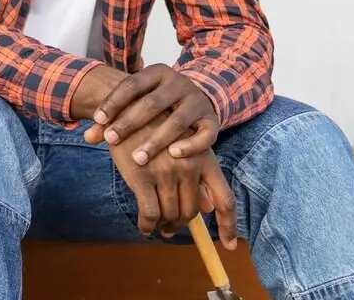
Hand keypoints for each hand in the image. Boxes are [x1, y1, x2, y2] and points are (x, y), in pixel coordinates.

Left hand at [84, 64, 218, 164]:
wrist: (197, 97)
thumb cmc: (157, 102)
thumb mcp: (137, 101)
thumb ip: (113, 118)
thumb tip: (86, 138)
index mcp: (157, 73)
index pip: (131, 85)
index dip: (113, 102)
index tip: (97, 120)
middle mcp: (179, 83)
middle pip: (151, 103)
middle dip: (129, 123)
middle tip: (111, 139)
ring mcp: (197, 101)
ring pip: (177, 121)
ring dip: (156, 140)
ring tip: (137, 158)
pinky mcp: (213, 120)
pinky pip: (205, 135)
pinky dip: (190, 145)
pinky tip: (174, 155)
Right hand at [110, 114, 238, 247]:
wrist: (123, 107)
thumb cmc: (153, 128)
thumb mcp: (181, 146)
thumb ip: (197, 177)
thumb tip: (207, 209)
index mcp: (204, 158)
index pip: (225, 199)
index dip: (228, 225)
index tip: (230, 246)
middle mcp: (189, 165)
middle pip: (192, 212)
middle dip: (180, 223)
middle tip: (170, 227)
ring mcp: (166, 171)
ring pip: (170, 214)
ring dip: (163, 224)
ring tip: (156, 225)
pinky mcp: (142, 176)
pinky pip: (151, 213)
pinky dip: (147, 225)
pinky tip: (144, 226)